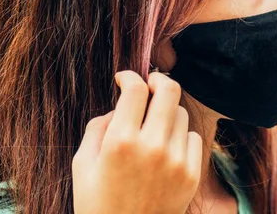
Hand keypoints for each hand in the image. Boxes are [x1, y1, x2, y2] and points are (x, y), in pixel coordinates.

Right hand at [72, 70, 202, 213]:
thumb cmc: (97, 202)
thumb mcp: (82, 164)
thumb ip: (98, 127)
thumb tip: (119, 106)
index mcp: (121, 142)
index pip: (136, 89)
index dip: (130, 76)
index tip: (125, 78)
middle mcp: (152, 147)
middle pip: (169, 91)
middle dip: (158, 81)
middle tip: (150, 85)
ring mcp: (176, 160)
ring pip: (181, 113)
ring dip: (167, 111)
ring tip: (153, 125)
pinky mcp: (192, 174)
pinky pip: (193, 137)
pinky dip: (180, 135)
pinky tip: (166, 147)